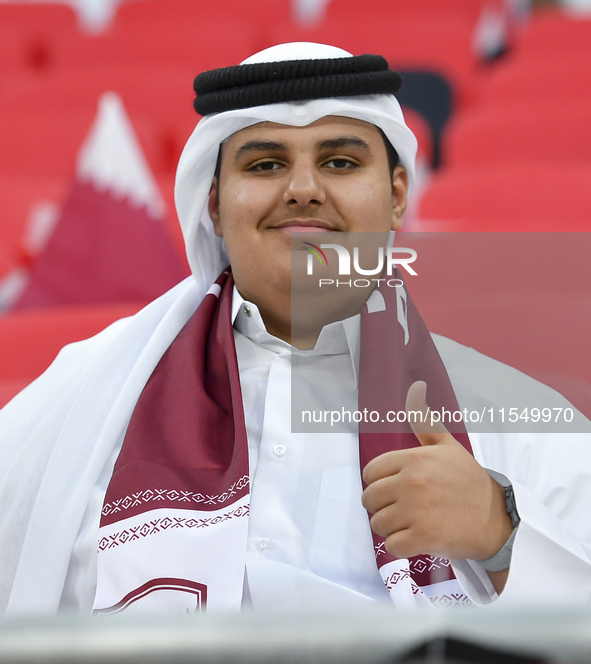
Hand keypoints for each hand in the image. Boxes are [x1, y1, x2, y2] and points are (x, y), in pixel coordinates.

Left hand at [362, 381, 512, 561]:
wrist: (498, 518)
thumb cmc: (468, 481)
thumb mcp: (447, 446)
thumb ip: (423, 419)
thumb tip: (415, 386)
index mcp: (414, 460)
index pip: (370, 473)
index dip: (380, 483)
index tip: (397, 489)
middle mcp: (412, 483)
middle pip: (369, 499)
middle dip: (383, 506)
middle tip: (404, 509)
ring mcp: (417, 512)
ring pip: (378, 524)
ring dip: (391, 528)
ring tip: (412, 523)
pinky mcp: (423, 538)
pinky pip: (391, 545)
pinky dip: (401, 546)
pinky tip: (417, 538)